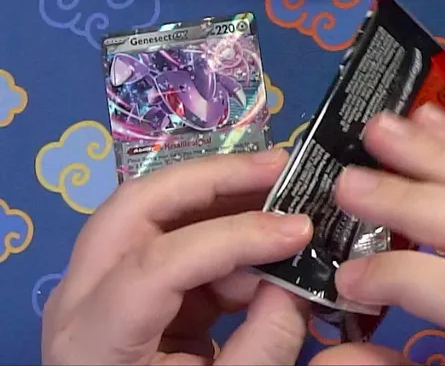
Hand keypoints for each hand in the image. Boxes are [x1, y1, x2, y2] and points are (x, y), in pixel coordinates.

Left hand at [42, 149, 315, 364]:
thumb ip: (267, 340)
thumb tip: (298, 274)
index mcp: (92, 341)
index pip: (156, 263)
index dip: (232, 237)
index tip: (299, 231)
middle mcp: (79, 301)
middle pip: (136, 207)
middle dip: (214, 178)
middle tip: (283, 169)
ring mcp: (98, 289)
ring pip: (153, 212)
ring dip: (224, 195)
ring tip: (288, 192)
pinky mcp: (129, 289)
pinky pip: (173, 240)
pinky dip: (226, 233)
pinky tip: (271, 242)